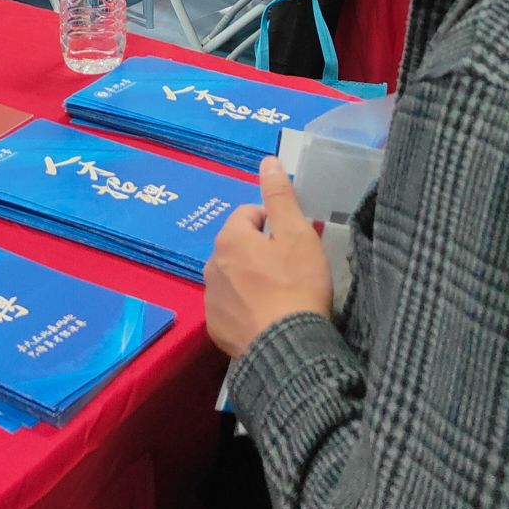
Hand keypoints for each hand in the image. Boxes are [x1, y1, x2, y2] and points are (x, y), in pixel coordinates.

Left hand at [204, 158, 333, 358]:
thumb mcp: (297, 234)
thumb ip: (280, 196)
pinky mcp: (216, 328)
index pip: (250, 215)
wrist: (289, 348)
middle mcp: (211, 265)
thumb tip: (268, 160)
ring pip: (232, 276)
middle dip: (260, 251)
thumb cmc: (296, 285)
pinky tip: (266, 318)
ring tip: (280, 296)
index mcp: (230, 239)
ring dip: (250, 279)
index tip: (294, 243)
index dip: (274, 224)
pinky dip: (245, 307)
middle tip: (291, 270)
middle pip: (239, 246)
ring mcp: (211, 299)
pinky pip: (231, 307)